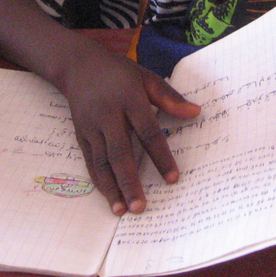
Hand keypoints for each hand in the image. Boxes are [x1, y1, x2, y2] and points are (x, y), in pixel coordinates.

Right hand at [58, 44, 199, 214]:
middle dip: (130, 182)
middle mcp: (109, 116)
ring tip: (122, 210)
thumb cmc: (119, 73)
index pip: (149, 132)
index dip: (161, 157)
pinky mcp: (81, 135)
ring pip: (102, 162)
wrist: (79, 66)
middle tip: (140, 207)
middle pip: (121, 153)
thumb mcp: (147, 77)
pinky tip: (108, 196)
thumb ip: (170, 98)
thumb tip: (196, 113)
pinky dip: (98, 180)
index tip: (173, 178)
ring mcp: (92, 127)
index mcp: (130, 100)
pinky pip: (90, 161)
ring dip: (112, 187)